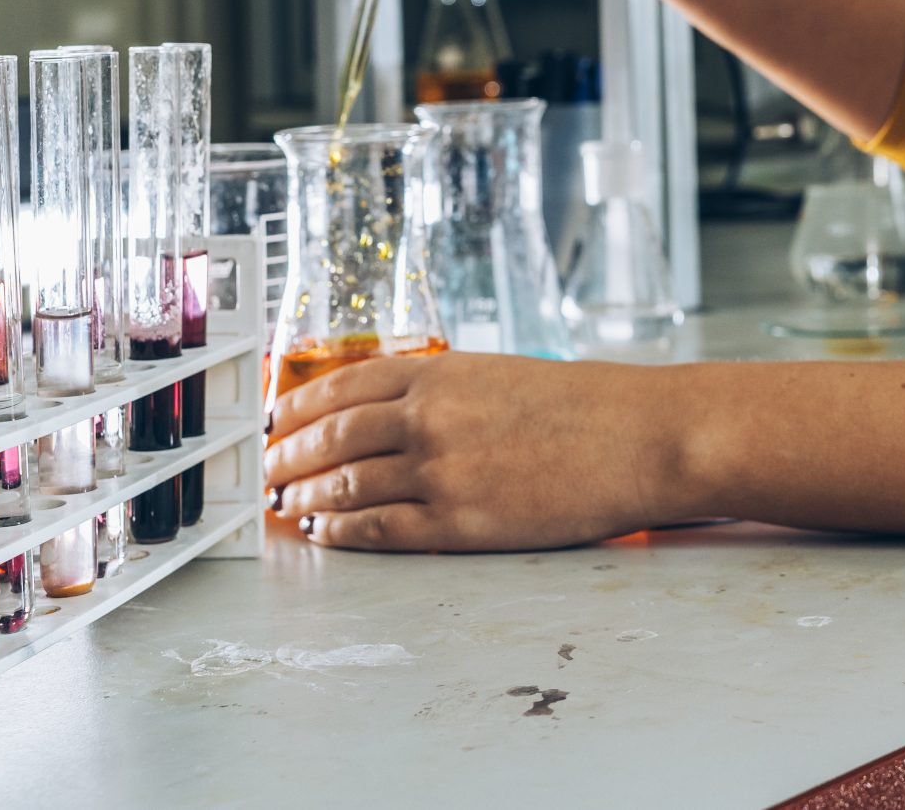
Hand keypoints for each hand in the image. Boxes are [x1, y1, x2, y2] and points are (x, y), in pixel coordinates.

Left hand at [262, 351, 680, 551]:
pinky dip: (342, 529)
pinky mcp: (461, 520)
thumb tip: (392, 412)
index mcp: (442, 373)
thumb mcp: (503, 375)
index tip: (271, 421)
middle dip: (286, 455)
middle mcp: (430, 416)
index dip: (295, 406)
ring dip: (304, 494)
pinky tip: (324, 530)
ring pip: (345, 482)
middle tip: (263, 471)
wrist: (640, 438)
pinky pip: (380, 528)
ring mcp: (441, 469)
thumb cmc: (586, 406)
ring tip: (284, 504)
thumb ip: (445, 390)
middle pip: (330, 435)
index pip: (342, 385)